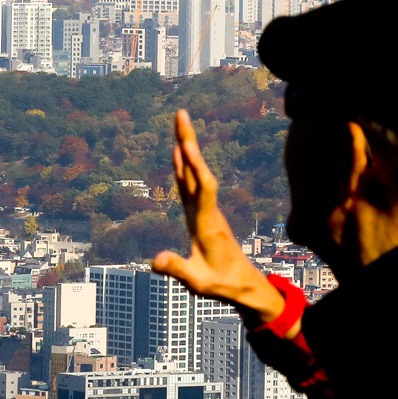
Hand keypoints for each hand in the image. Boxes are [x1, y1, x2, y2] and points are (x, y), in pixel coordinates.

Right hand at [152, 110, 285, 322]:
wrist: (244, 285)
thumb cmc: (222, 284)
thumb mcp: (198, 284)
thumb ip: (178, 269)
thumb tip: (153, 260)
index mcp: (207, 224)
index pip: (203, 188)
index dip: (193, 167)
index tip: (184, 145)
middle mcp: (207, 211)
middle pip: (197, 170)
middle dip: (188, 141)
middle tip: (180, 113)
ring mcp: (205, 210)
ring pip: (193, 172)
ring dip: (186, 146)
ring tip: (179, 123)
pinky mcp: (202, 213)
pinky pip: (191, 182)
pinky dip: (184, 165)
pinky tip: (179, 153)